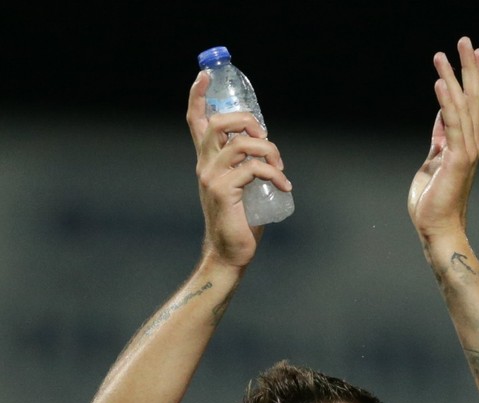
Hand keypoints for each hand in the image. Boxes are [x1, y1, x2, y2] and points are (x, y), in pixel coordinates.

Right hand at [185, 70, 291, 267]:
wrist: (230, 252)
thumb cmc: (240, 220)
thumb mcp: (243, 185)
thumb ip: (247, 164)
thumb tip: (269, 148)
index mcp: (207, 161)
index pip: (195, 121)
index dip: (197, 96)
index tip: (204, 75)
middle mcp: (204, 165)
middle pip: (218, 123)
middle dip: (247, 120)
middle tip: (266, 138)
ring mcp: (211, 177)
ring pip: (241, 144)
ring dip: (268, 150)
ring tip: (280, 167)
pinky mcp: (223, 191)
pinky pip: (253, 169)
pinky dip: (274, 174)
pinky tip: (284, 186)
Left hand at [408, 36, 478, 246]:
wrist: (437, 229)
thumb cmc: (433, 201)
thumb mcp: (434, 160)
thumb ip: (440, 138)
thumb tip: (441, 116)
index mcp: (467, 142)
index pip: (475, 102)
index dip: (476, 76)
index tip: (474, 53)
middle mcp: (472, 143)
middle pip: (475, 97)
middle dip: (470, 67)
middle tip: (465, 41)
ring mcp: (467, 151)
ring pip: (463, 106)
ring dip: (453, 78)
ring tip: (443, 54)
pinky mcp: (457, 160)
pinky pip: (452, 126)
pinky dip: (446, 103)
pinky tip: (440, 84)